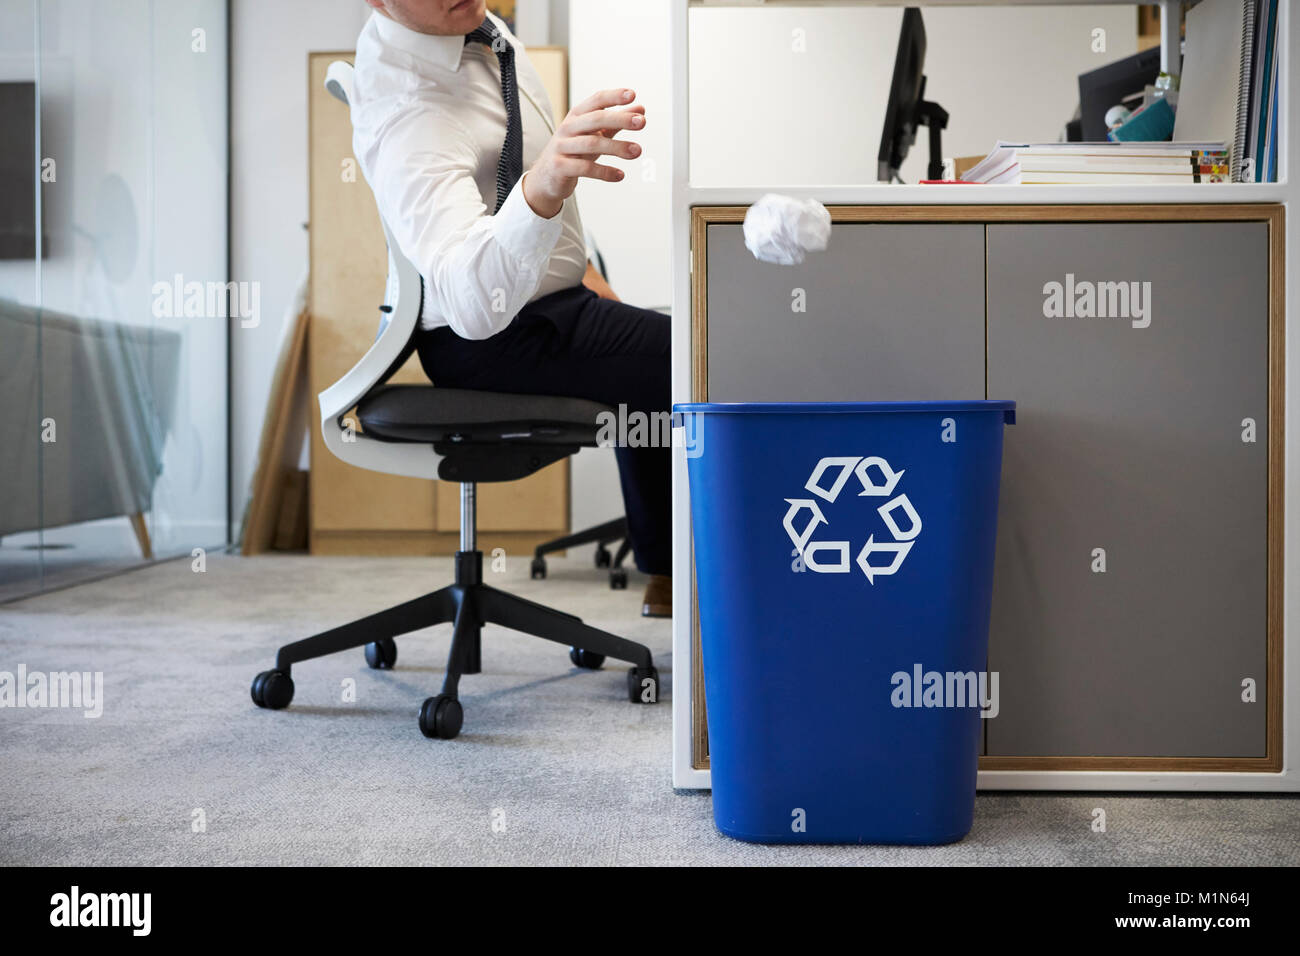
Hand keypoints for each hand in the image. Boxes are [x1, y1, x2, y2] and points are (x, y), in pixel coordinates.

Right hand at [523, 88, 645, 218]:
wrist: (547, 176)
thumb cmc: (574, 151)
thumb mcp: (594, 135)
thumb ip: (616, 123)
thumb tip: (640, 110)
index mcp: (577, 116)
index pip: (596, 101)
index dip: (614, 96)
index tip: (632, 95)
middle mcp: (568, 127)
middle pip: (595, 119)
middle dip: (620, 119)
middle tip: (642, 122)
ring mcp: (562, 147)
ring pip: (592, 144)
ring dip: (617, 147)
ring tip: (637, 151)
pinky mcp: (560, 167)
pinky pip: (585, 168)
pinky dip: (605, 172)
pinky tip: (620, 175)